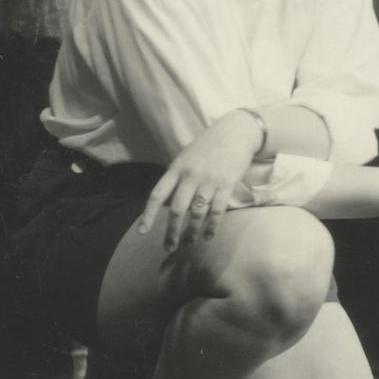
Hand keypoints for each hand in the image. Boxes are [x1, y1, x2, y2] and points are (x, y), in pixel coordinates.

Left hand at [136, 108, 263, 250]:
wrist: (236, 131)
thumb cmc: (209, 145)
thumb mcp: (187, 156)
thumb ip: (177, 178)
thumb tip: (167, 203)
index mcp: (177, 168)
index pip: (157, 195)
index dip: (148, 215)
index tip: (142, 232)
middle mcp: (190, 176)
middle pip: (176, 210)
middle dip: (171, 232)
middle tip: (170, 247)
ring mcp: (209, 181)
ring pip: (196, 213)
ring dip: (191, 232)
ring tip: (189, 244)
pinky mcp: (227, 184)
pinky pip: (217, 211)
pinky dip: (211, 226)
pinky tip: (208, 236)